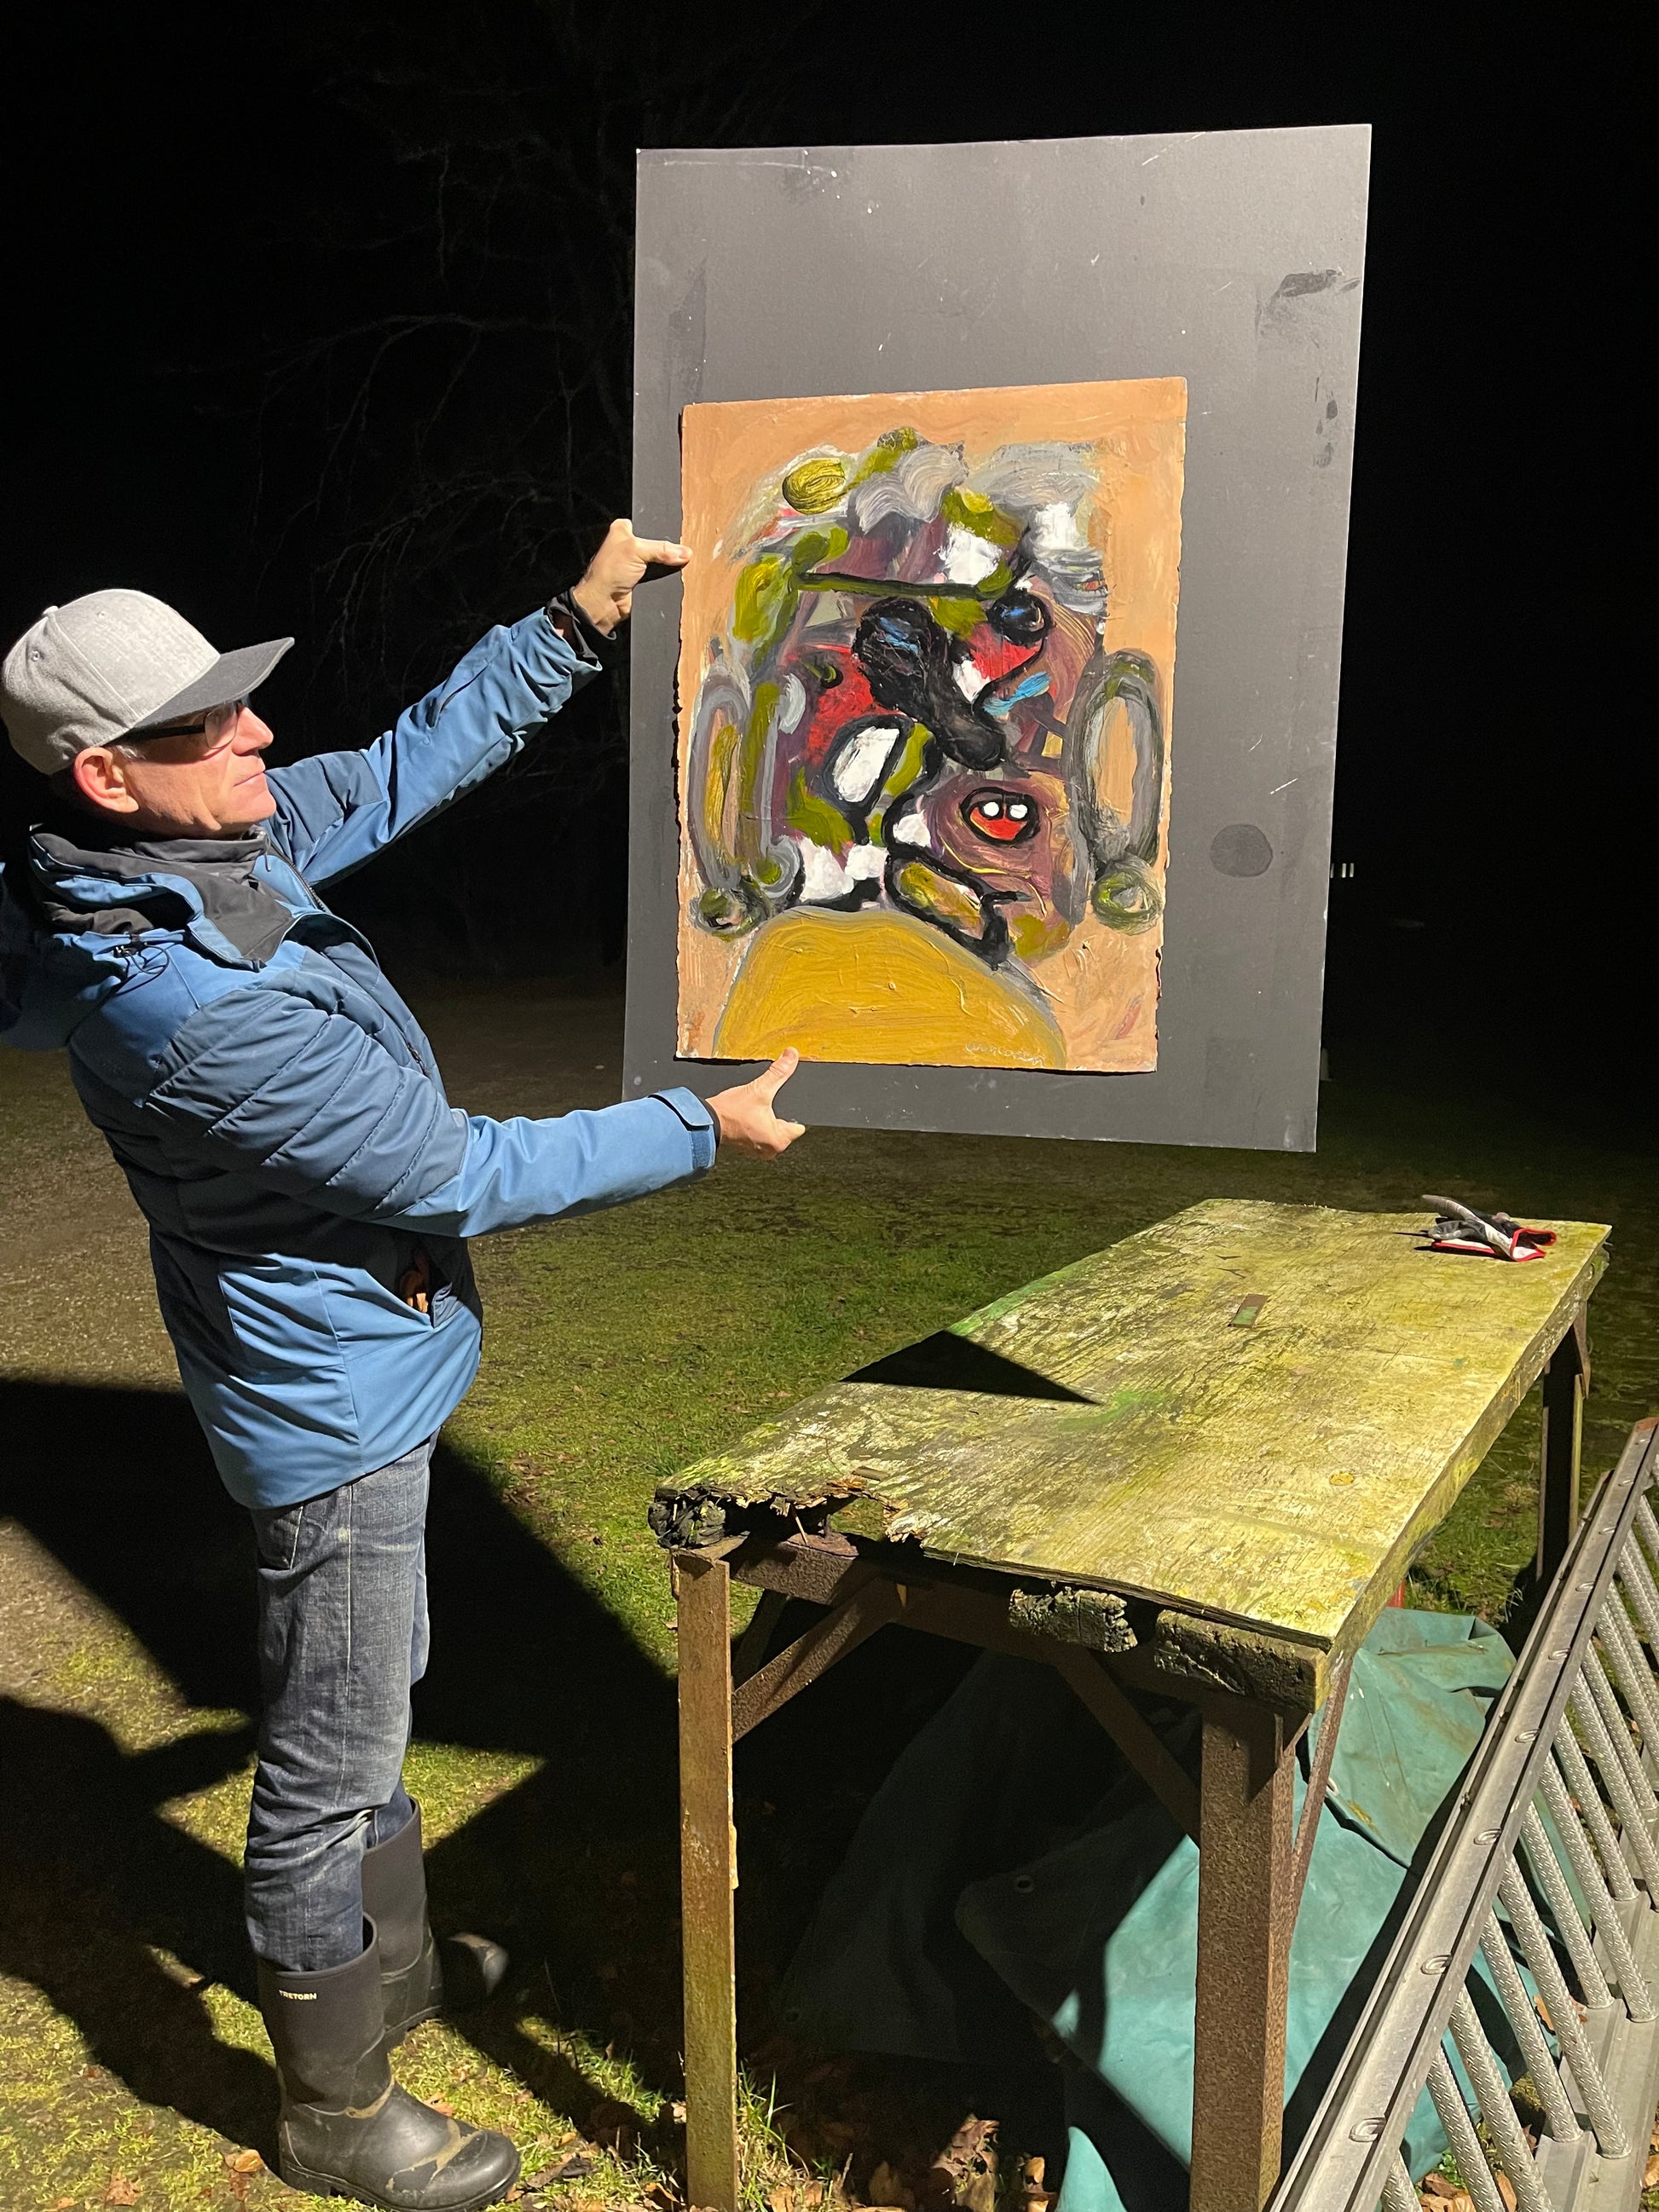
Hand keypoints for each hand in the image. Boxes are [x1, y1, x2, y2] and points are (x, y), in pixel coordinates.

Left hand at [569, 517, 690, 634]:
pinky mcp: (642, 579)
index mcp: (623, 529)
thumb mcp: (636, 550)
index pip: (650, 524)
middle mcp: (629, 545)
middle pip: (658, 543)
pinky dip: (665, 578)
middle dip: (668, 549)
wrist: (604, 603)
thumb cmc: (608, 573)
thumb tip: (684, 552)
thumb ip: (662, 548)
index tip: (678, 536)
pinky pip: (660, 575)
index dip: (664, 530)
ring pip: (660, 560)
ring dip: (667, 565)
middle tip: (678, 552)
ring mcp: (636, 563)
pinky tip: (670, 577)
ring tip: (675, 564)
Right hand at [708, 1048, 806, 1159]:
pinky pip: (759, 1135)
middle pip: (785, 1128)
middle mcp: (771, 1150)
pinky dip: (755, 1127)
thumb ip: (779, 1072)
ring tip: (754, 1112)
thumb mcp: (759, 1088)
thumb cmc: (730, 1112)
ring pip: (771, 1131)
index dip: (792, 1112)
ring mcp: (758, 1151)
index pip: (798, 1127)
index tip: (783, 1103)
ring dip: (765, 1121)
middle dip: (777, 1116)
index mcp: (779, 1140)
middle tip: (763, 1106)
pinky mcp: (747, 1148)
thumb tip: (792, 1056)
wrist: (707, 1121)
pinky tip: (747, 1118)